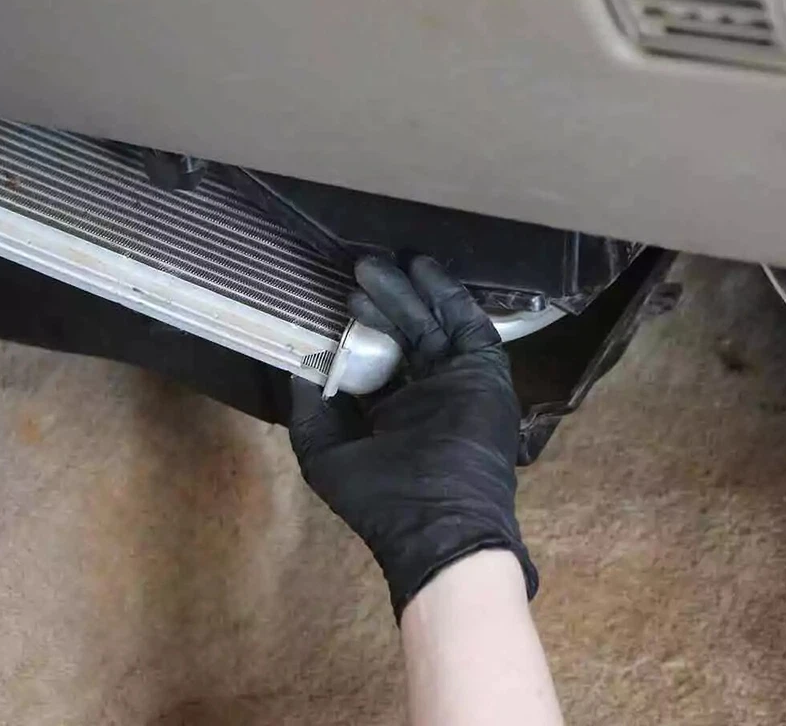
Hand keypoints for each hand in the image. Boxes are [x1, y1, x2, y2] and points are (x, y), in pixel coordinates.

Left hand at [289, 255, 536, 619]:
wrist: (438, 521)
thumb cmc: (379, 497)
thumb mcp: (324, 451)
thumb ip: (310, 407)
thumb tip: (300, 364)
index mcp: (391, 413)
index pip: (375, 358)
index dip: (358, 327)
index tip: (337, 296)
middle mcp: (425, 393)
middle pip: (403, 333)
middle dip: (380, 301)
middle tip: (356, 269)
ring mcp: (457, 380)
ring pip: (431, 324)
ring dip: (406, 291)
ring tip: (374, 264)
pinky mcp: (484, 373)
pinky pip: (468, 326)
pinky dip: (447, 296)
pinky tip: (423, 269)